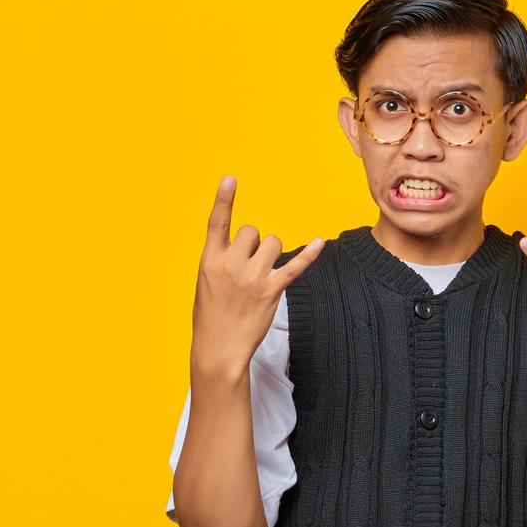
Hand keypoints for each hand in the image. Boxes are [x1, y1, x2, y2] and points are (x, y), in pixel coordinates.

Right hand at [190, 175, 323, 377]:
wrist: (218, 348)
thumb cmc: (211, 315)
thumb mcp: (206, 283)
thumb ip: (222, 260)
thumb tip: (247, 244)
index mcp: (210, 260)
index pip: (217, 223)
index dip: (223, 199)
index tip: (230, 179)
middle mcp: (231, 265)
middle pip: (253, 231)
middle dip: (254, 243)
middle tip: (247, 267)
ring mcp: (253, 278)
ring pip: (273, 243)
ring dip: (271, 252)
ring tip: (262, 273)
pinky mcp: (272, 291)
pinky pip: (295, 266)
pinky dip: (309, 254)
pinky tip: (320, 242)